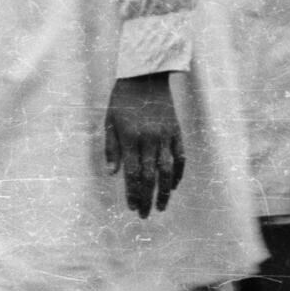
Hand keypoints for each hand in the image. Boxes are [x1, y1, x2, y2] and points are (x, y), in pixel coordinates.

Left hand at [104, 74, 185, 217]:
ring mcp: (166, 135)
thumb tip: (113, 174)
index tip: (132, 207)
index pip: (133, 173)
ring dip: (166, 190)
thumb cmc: (122, 99)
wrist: (146, 75)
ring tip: (163, 206)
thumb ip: (112, 149)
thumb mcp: (109, 122)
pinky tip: (175, 184)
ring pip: (168, 169)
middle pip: (151, 176)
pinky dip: (179, 172)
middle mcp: (150, 139)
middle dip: (148, 198)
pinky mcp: (176, 131)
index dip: (133, 193)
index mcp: (131, 138)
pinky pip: (180, 156)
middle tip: (146, 214)